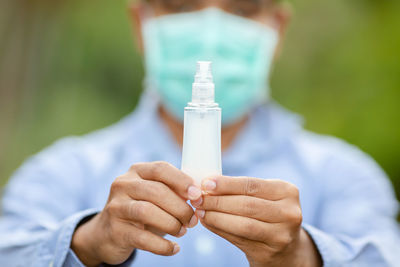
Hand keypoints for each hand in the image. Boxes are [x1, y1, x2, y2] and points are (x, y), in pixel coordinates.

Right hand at [71, 161, 201, 265]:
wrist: (106, 234)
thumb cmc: (140, 211)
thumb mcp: (154, 195)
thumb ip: (173, 191)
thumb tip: (199, 196)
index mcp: (136, 171)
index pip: (161, 169)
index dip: (182, 181)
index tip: (197, 195)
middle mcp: (123, 185)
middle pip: (157, 191)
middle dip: (180, 207)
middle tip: (193, 220)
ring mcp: (116, 207)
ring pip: (147, 212)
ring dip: (172, 224)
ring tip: (183, 231)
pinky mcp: (115, 230)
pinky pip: (142, 238)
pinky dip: (162, 245)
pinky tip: (174, 248)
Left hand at [191, 176, 321, 266]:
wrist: (286, 249)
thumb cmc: (267, 215)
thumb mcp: (264, 198)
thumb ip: (241, 190)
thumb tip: (206, 185)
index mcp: (287, 191)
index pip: (252, 185)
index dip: (226, 184)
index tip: (205, 183)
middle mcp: (289, 212)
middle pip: (246, 204)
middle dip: (217, 201)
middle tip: (197, 198)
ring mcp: (282, 234)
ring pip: (243, 224)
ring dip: (216, 216)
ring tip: (200, 211)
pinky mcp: (270, 252)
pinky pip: (239, 238)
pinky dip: (220, 229)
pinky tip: (208, 222)